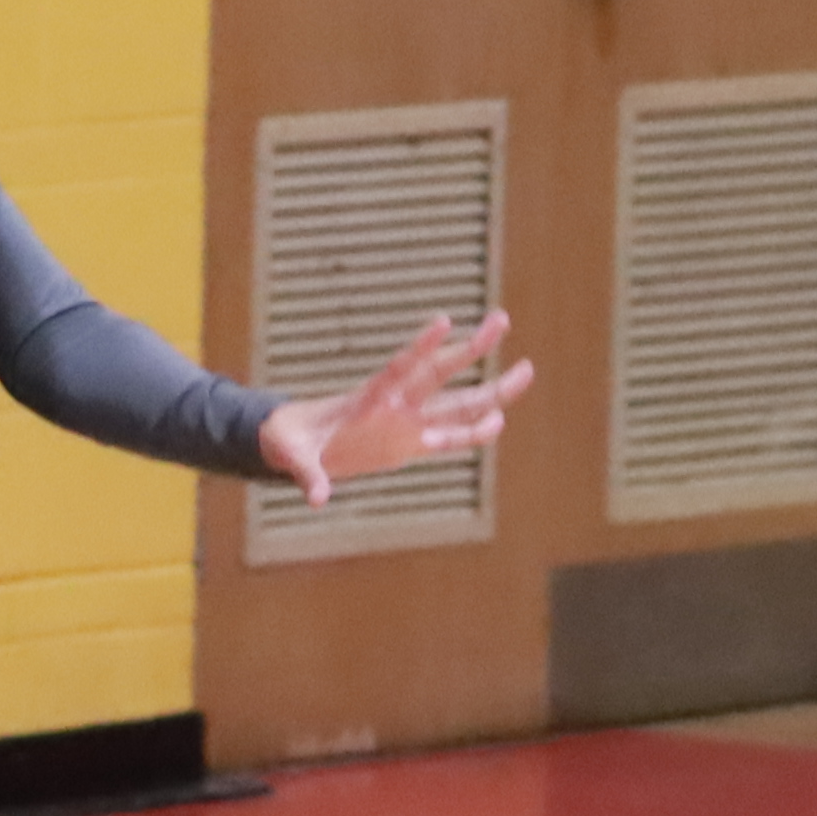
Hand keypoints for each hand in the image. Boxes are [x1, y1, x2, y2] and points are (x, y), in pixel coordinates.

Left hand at [262, 310, 530, 503]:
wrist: (297, 443)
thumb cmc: (289, 442)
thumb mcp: (293, 455)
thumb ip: (308, 473)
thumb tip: (316, 497)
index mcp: (369, 398)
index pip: (400, 368)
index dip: (421, 346)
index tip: (444, 320)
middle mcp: (396, 403)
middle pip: (442, 371)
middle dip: (472, 347)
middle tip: (502, 319)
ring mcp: (408, 420)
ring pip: (458, 402)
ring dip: (490, 389)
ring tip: (527, 370)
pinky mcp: (411, 441)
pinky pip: (450, 434)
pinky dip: (472, 431)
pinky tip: (498, 421)